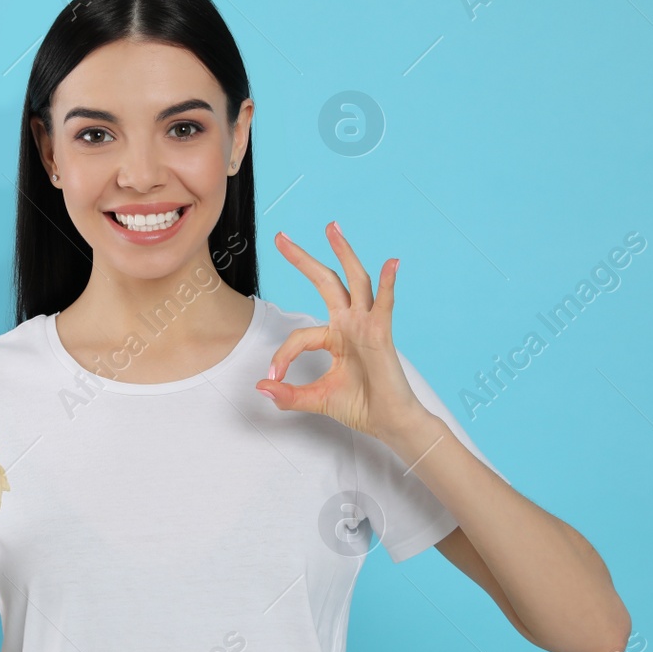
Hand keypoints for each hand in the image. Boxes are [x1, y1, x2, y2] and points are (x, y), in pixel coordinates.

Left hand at [254, 221, 427, 444]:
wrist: (388, 423)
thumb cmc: (360, 406)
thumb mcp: (316, 399)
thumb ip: (288, 395)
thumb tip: (261, 387)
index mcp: (334, 337)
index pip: (299, 335)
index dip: (282, 355)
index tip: (273, 376)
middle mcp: (349, 324)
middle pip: (326, 282)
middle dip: (303, 259)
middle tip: (281, 238)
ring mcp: (366, 326)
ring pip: (355, 281)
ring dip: (343, 253)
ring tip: (331, 228)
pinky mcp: (382, 334)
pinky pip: (385, 304)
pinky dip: (388, 283)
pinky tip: (391, 263)